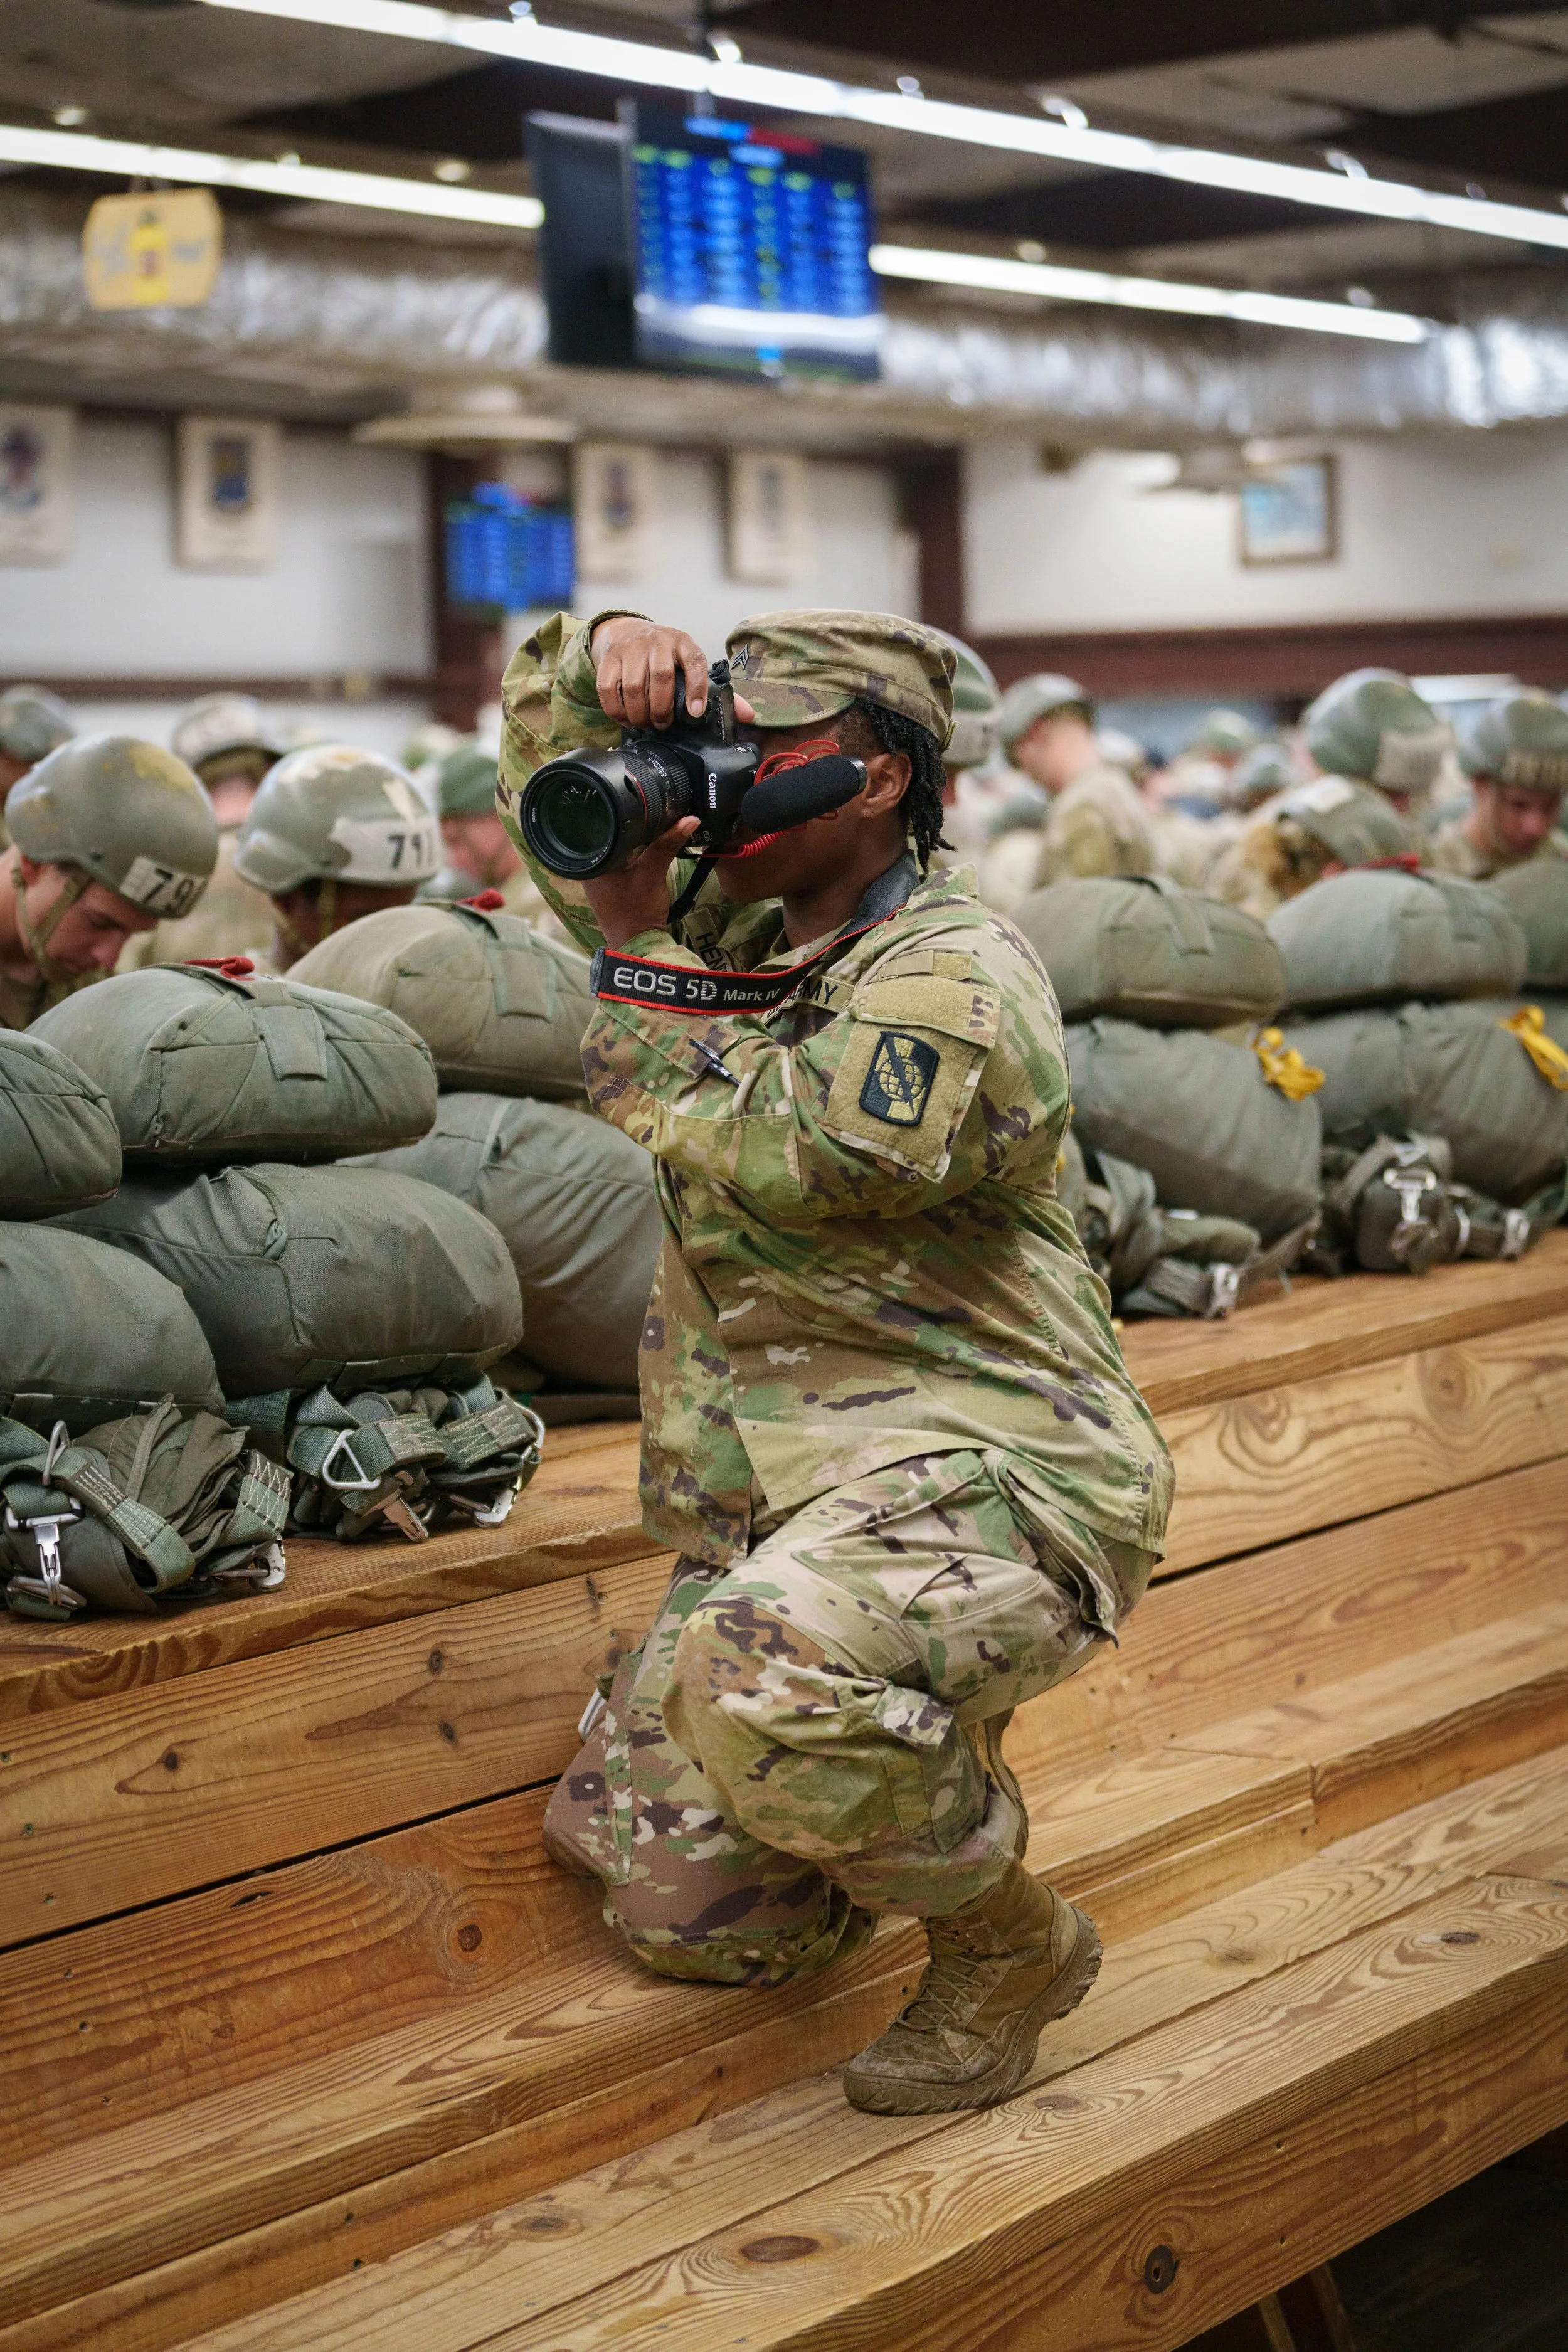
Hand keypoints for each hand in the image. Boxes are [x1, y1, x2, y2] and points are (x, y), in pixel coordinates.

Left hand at [582, 816, 700, 950]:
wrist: (638, 946)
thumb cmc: (638, 911)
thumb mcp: (652, 873)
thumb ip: (668, 845)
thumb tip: (690, 818)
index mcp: (592, 861)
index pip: (606, 826)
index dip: (626, 814)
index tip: (643, 804)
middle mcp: (590, 867)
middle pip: (613, 836)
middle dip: (633, 826)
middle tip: (652, 811)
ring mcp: (600, 877)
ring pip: (619, 847)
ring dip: (635, 841)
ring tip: (654, 824)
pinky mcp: (611, 884)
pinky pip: (622, 860)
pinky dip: (635, 854)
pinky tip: (648, 846)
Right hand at [590, 616, 753, 728]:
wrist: (623, 630)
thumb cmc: (663, 654)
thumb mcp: (688, 664)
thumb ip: (716, 690)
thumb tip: (749, 716)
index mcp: (683, 643)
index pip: (695, 661)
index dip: (697, 688)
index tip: (696, 713)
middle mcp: (657, 641)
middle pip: (661, 678)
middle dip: (662, 709)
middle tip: (663, 725)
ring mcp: (631, 648)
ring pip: (635, 686)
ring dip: (640, 713)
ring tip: (645, 723)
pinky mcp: (608, 657)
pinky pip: (609, 689)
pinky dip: (617, 710)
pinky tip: (625, 719)